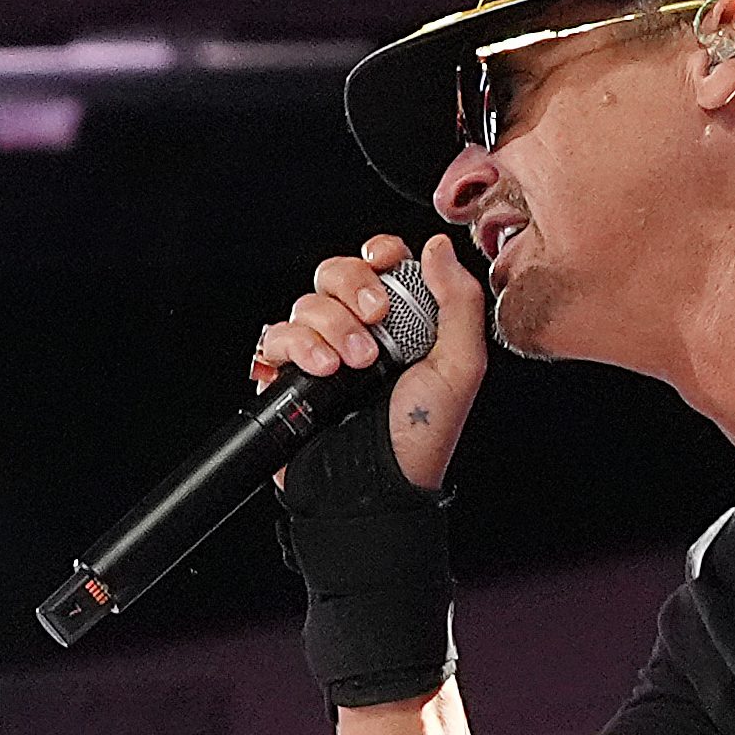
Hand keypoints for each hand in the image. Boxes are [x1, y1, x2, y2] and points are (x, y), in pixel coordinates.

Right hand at [254, 232, 487, 490]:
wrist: (377, 487)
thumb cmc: (421, 438)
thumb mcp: (460, 368)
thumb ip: (458, 301)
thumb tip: (436, 246)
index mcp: (402, 324)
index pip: (380, 263)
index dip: (379, 252)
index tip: (384, 261)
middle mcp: (359, 332)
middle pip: (335, 272)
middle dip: (352, 287)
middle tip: (374, 318)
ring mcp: (322, 353)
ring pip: (305, 304)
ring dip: (330, 326)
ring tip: (352, 365)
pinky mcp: (289, 376)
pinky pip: (275, 338)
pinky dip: (296, 347)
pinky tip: (322, 371)